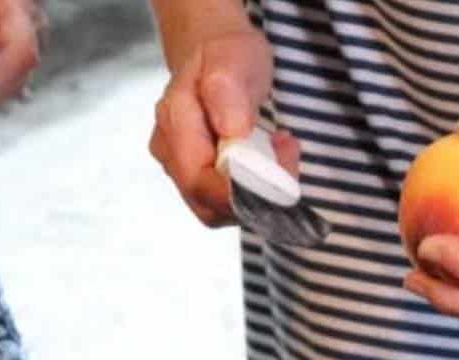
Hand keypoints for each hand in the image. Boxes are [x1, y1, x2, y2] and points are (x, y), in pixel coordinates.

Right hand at [147, 27, 296, 227]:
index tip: (277, 172)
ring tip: (282, 149)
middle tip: (287, 154)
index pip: (199, 183)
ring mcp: (184, 167)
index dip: (240, 192)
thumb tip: (233, 133)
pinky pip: (230, 198)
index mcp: (174, 126)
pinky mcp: (203, 175)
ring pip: (222, 207)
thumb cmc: (224, 56)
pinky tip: (273, 158)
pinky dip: (258, 187)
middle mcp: (172, 154)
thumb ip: (228, 96)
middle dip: (256, 195)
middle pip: (210, 204)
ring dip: (261, 191)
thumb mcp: (231, 63)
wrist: (214, 52)